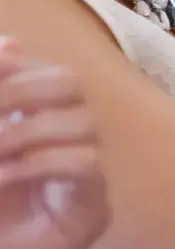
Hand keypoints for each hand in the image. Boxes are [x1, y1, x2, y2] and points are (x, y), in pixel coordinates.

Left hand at [0, 43, 109, 248]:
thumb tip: (7, 42)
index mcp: (37, 119)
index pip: (44, 70)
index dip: (18, 66)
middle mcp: (67, 138)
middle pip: (71, 83)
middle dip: (24, 91)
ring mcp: (84, 172)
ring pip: (83, 122)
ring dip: (27, 134)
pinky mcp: (93, 206)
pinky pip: (87, 164)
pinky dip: (43, 164)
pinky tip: (7, 177)